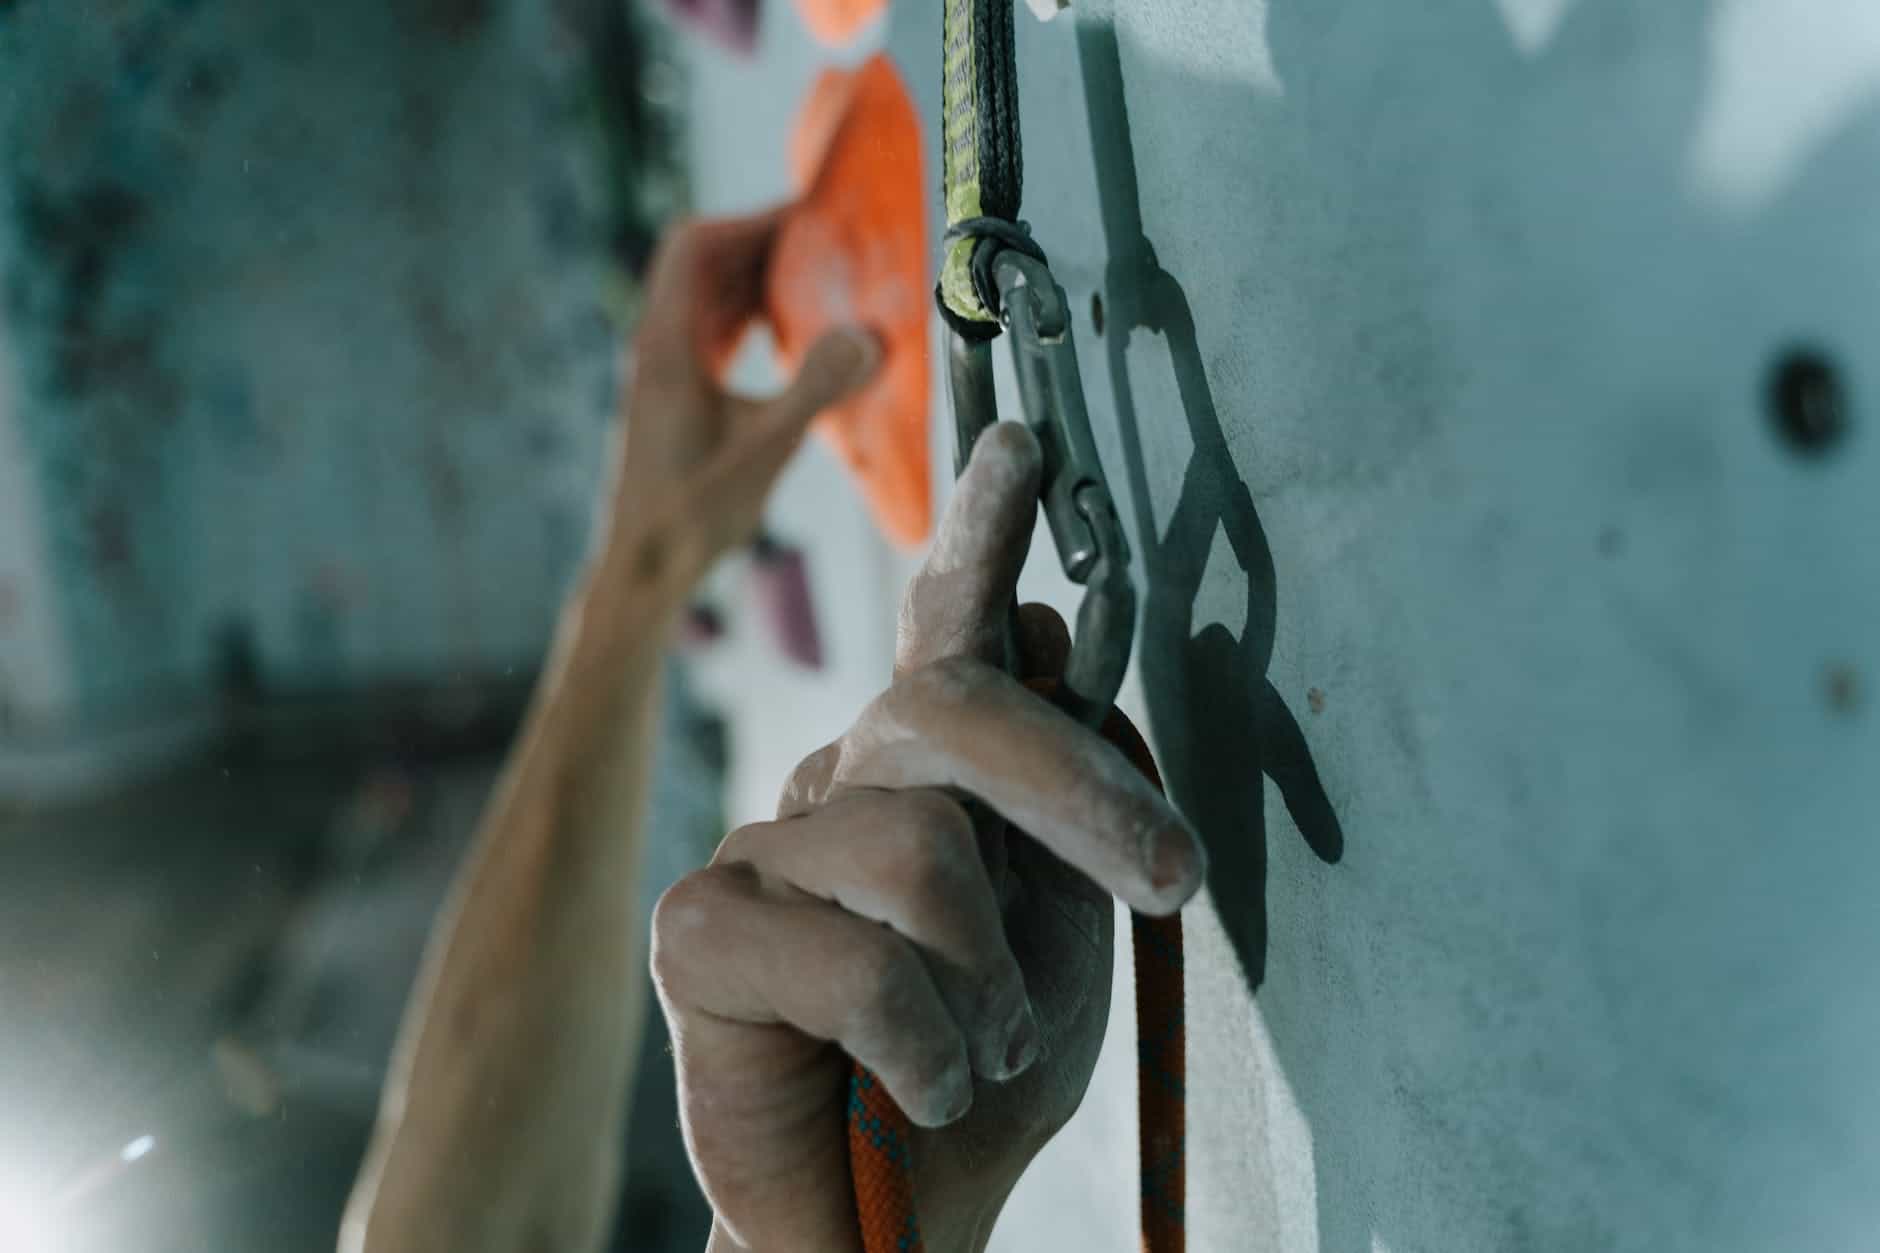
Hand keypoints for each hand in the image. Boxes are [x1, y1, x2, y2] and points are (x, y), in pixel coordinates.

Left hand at [601, 210, 880, 597]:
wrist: (642, 568)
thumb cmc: (692, 513)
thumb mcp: (765, 448)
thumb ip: (817, 389)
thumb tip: (870, 337)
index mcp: (666, 344)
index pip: (694, 246)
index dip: (747, 221)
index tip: (802, 218)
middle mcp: (656, 347)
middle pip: (702, 265)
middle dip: (760, 246)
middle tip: (822, 246)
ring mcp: (661, 371)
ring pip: (706, 299)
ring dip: (755, 283)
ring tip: (814, 283)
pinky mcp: (672, 396)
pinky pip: (710, 334)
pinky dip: (748, 321)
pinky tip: (786, 338)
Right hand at [651, 423, 1207, 1251]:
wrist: (897, 1223)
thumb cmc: (977, 1075)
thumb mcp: (1060, 928)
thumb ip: (1056, 790)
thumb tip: (1045, 625)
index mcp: (923, 779)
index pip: (947, 629)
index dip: (983, 527)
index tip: (1026, 441)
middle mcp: (834, 785)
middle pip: (950, 706)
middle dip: (1076, 789)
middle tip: (1171, 876)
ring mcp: (758, 848)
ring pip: (919, 845)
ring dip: (994, 982)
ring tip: (976, 1052)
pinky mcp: (696, 931)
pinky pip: (856, 957)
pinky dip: (926, 1041)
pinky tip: (915, 1080)